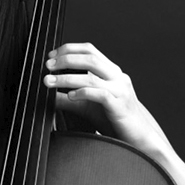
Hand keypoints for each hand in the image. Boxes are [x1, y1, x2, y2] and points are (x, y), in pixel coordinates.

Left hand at [46, 42, 173, 158]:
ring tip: (49, 81)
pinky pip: (101, 95)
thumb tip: (47, 95)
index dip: (69, 49)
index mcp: (110, 72)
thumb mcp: (86, 105)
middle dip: (66, 59)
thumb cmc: (113, 117)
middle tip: (47, 66)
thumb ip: (68, 99)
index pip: (90, 50)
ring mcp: (120, 90)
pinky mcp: (120, 106)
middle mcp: (116, 77)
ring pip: (92, 77)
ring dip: (66, 78)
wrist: (137, 135)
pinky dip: (83, 93)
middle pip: (90, 58)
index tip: (50, 56)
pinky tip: (70, 96)